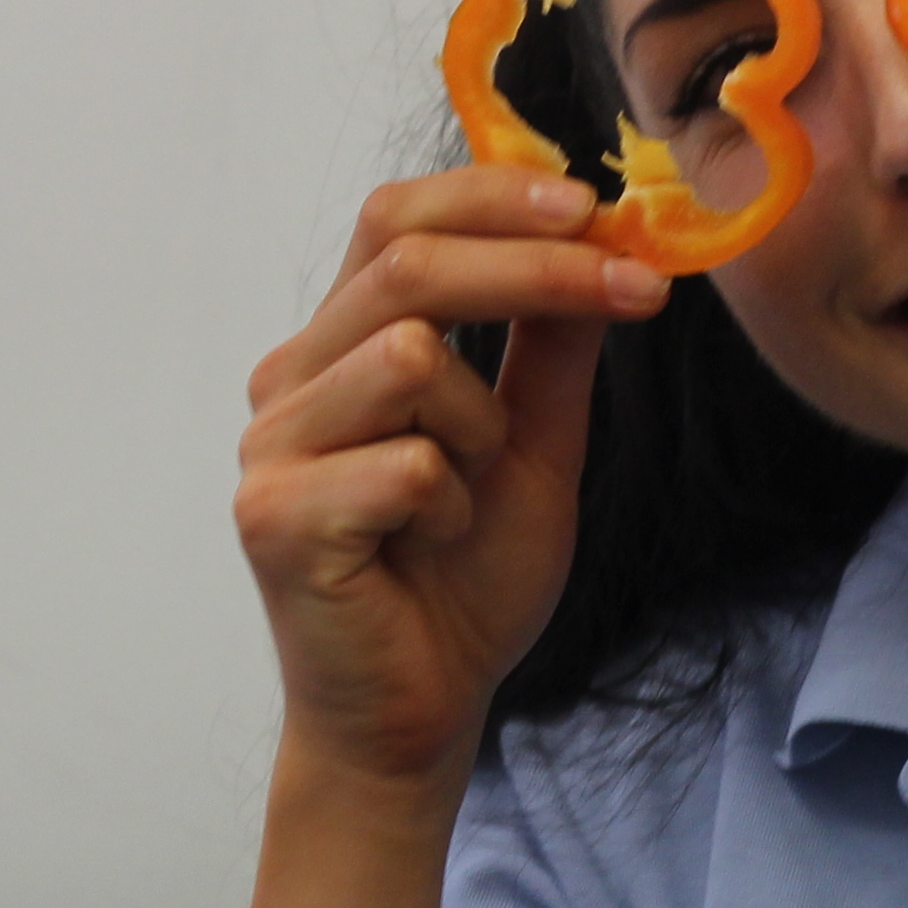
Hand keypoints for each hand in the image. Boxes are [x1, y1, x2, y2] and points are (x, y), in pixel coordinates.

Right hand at [234, 166, 668, 789]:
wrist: (421, 713)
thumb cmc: (463, 583)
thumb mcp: (533, 444)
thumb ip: (551, 345)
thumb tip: (602, 232)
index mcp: (340, 347)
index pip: (394, 218)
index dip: (491, 194)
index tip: (597, 203)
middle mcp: (289, 381)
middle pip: (405, 264)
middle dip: (537, 266)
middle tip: (637, 289)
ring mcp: (270, 448)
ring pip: (409, 356)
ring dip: (480, 427)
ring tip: (467, 497)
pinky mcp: (274, 518)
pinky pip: (403, 464)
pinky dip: (449, 508)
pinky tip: (429, 549)